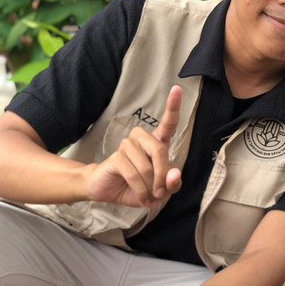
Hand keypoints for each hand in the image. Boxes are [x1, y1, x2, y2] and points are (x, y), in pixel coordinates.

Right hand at [87, 85, 182, 206]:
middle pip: (160, 150)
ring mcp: (127, 145)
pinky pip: (135, 174)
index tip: (176, 89)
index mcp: (156, 142)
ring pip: (147, 166)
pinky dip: (141, 190)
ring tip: (148, 196)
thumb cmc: (137, 186)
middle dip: (162, 176)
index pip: (168, 123)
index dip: (172, 106)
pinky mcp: (117, 157)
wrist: (108, 191)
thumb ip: (171, 183)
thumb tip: (175, 174)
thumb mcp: (159, 190)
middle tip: (160, 194)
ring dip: (150, 187)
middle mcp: (142, 139)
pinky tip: (140, 196)